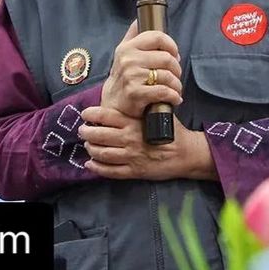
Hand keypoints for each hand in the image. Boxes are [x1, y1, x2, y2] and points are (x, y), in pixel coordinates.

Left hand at [78, 106, 216, 181]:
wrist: (186, 153)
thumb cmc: (173, 131)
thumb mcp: (159, 114)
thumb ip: (143, 109)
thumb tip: (130, 98)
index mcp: (134, 123)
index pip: (107, 117)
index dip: (93, 115)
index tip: (85, 114)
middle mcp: (129, 139)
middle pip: (100, 136)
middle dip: (87, 133)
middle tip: (82, 131)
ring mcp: (130, 157)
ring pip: (103, 154)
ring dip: (91, 149)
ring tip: (88, 145)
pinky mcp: (134, 171)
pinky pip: (111, 171)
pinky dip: (97, 168)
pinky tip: (90, 164)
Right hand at [100, 20, 183, 118]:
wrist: (113, 103)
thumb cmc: (123, 76)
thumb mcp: (123, 52)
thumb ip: (133, 35)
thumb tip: (140, 18)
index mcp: (128, 47)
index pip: (157, 37)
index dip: (171, 45)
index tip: (175, 54)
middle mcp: (128, 60)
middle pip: (166, 58)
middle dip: (176, 68)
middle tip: (175, 75)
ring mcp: (131, 76)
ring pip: (167, 75)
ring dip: (176, 84)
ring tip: (175, 88)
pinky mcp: (136, 93)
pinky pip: (164, 91)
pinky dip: (174, 96)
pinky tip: (174, 98)